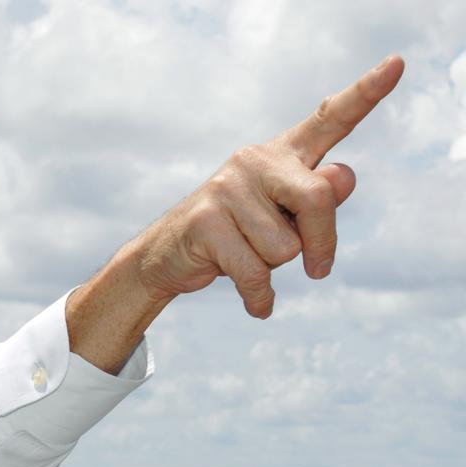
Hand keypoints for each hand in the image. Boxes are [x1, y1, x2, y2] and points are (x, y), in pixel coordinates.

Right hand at [133, 54, 403, 318]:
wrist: (166, 255)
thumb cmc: (238, 234)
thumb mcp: (283, 218)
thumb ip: (318, 199)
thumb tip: (340, 174)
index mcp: (283, 153)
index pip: (330, 119)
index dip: (365, 93)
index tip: (397, 65)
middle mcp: (254, 160)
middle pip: (317, 199)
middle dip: (321, 241)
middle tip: (318, 268)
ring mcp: (226, 188)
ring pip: (285, 248)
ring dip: (273, 267)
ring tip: (245, 256)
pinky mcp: (205, 221)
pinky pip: (255, 274)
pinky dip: (260, 297)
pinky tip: (259, 304)